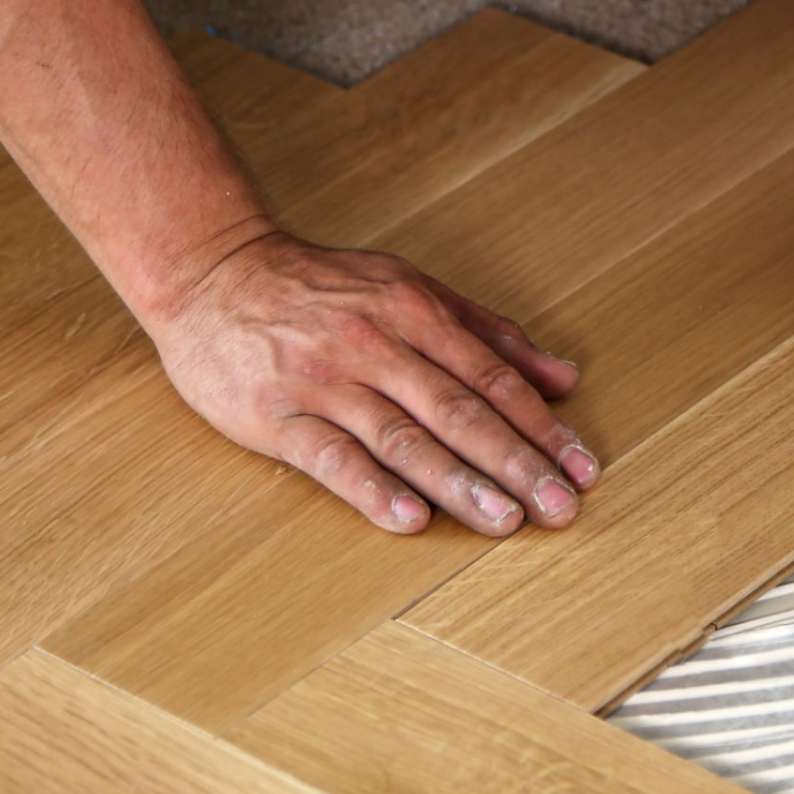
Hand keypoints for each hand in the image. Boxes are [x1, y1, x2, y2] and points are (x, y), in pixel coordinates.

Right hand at [145, 230, 598, 534]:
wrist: (212, 272)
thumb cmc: (319, 287)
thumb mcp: (410, 288)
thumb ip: (489, 332)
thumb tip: (564, 376)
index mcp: (414, 311)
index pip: (491, 377)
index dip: (541, 426)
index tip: (582, 468)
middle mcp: (375, 344)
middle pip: (458, 411)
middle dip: (516, 463)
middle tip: (560, 508)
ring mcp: (324, 381)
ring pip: (402, 438)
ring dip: (459, 483)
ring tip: (505, 522)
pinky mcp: (275, 416)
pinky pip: (330, 457)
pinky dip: (371, 489)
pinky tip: (409, 520)